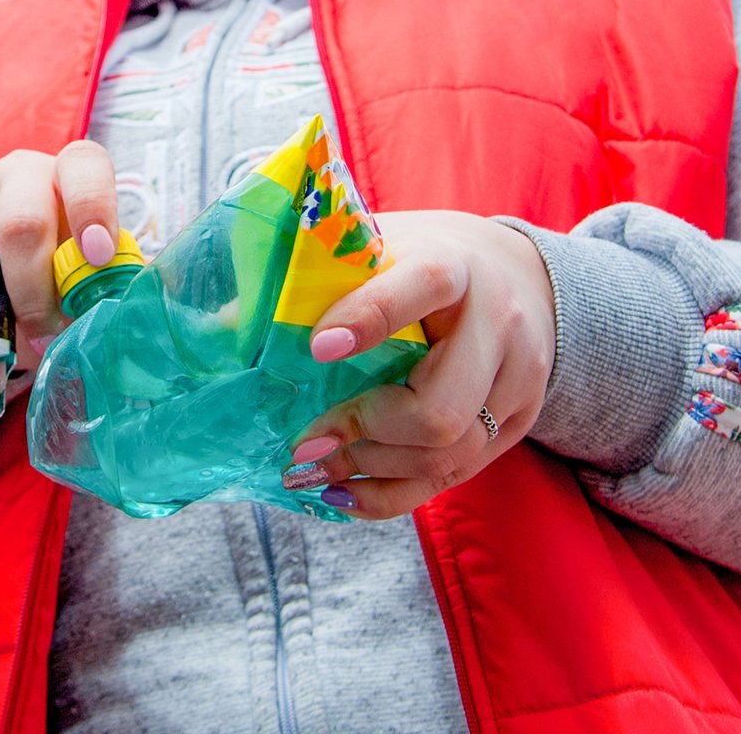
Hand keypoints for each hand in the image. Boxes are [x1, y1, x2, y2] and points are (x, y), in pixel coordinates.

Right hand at [0, 141, 119, 367]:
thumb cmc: (38, 297)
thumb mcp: (74, 292)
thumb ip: (100, 292)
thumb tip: (128, 311)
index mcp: (68, 184)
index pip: (87, 169)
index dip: (96, 208)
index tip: (98, 256)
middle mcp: (22, 174)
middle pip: (30, 213)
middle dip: (38, 280)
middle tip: (45, 326)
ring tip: (7, 330)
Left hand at [282, 211, 556, 518]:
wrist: (522, 276)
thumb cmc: (424, 259)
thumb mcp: (377, 247)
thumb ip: (313, 276)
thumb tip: (218, 324)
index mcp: (457, 264)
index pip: (424, 286)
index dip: (371, 318)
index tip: (316, 348)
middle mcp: (498, 325)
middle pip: (442, 409)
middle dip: (365, 431)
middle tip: (305, 439)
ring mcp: (517, 382)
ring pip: (450, 453)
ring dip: (370, 468)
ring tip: (310, 467)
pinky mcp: (517, 425)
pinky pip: (453, 479)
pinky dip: (390, 494)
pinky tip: (341, 492)